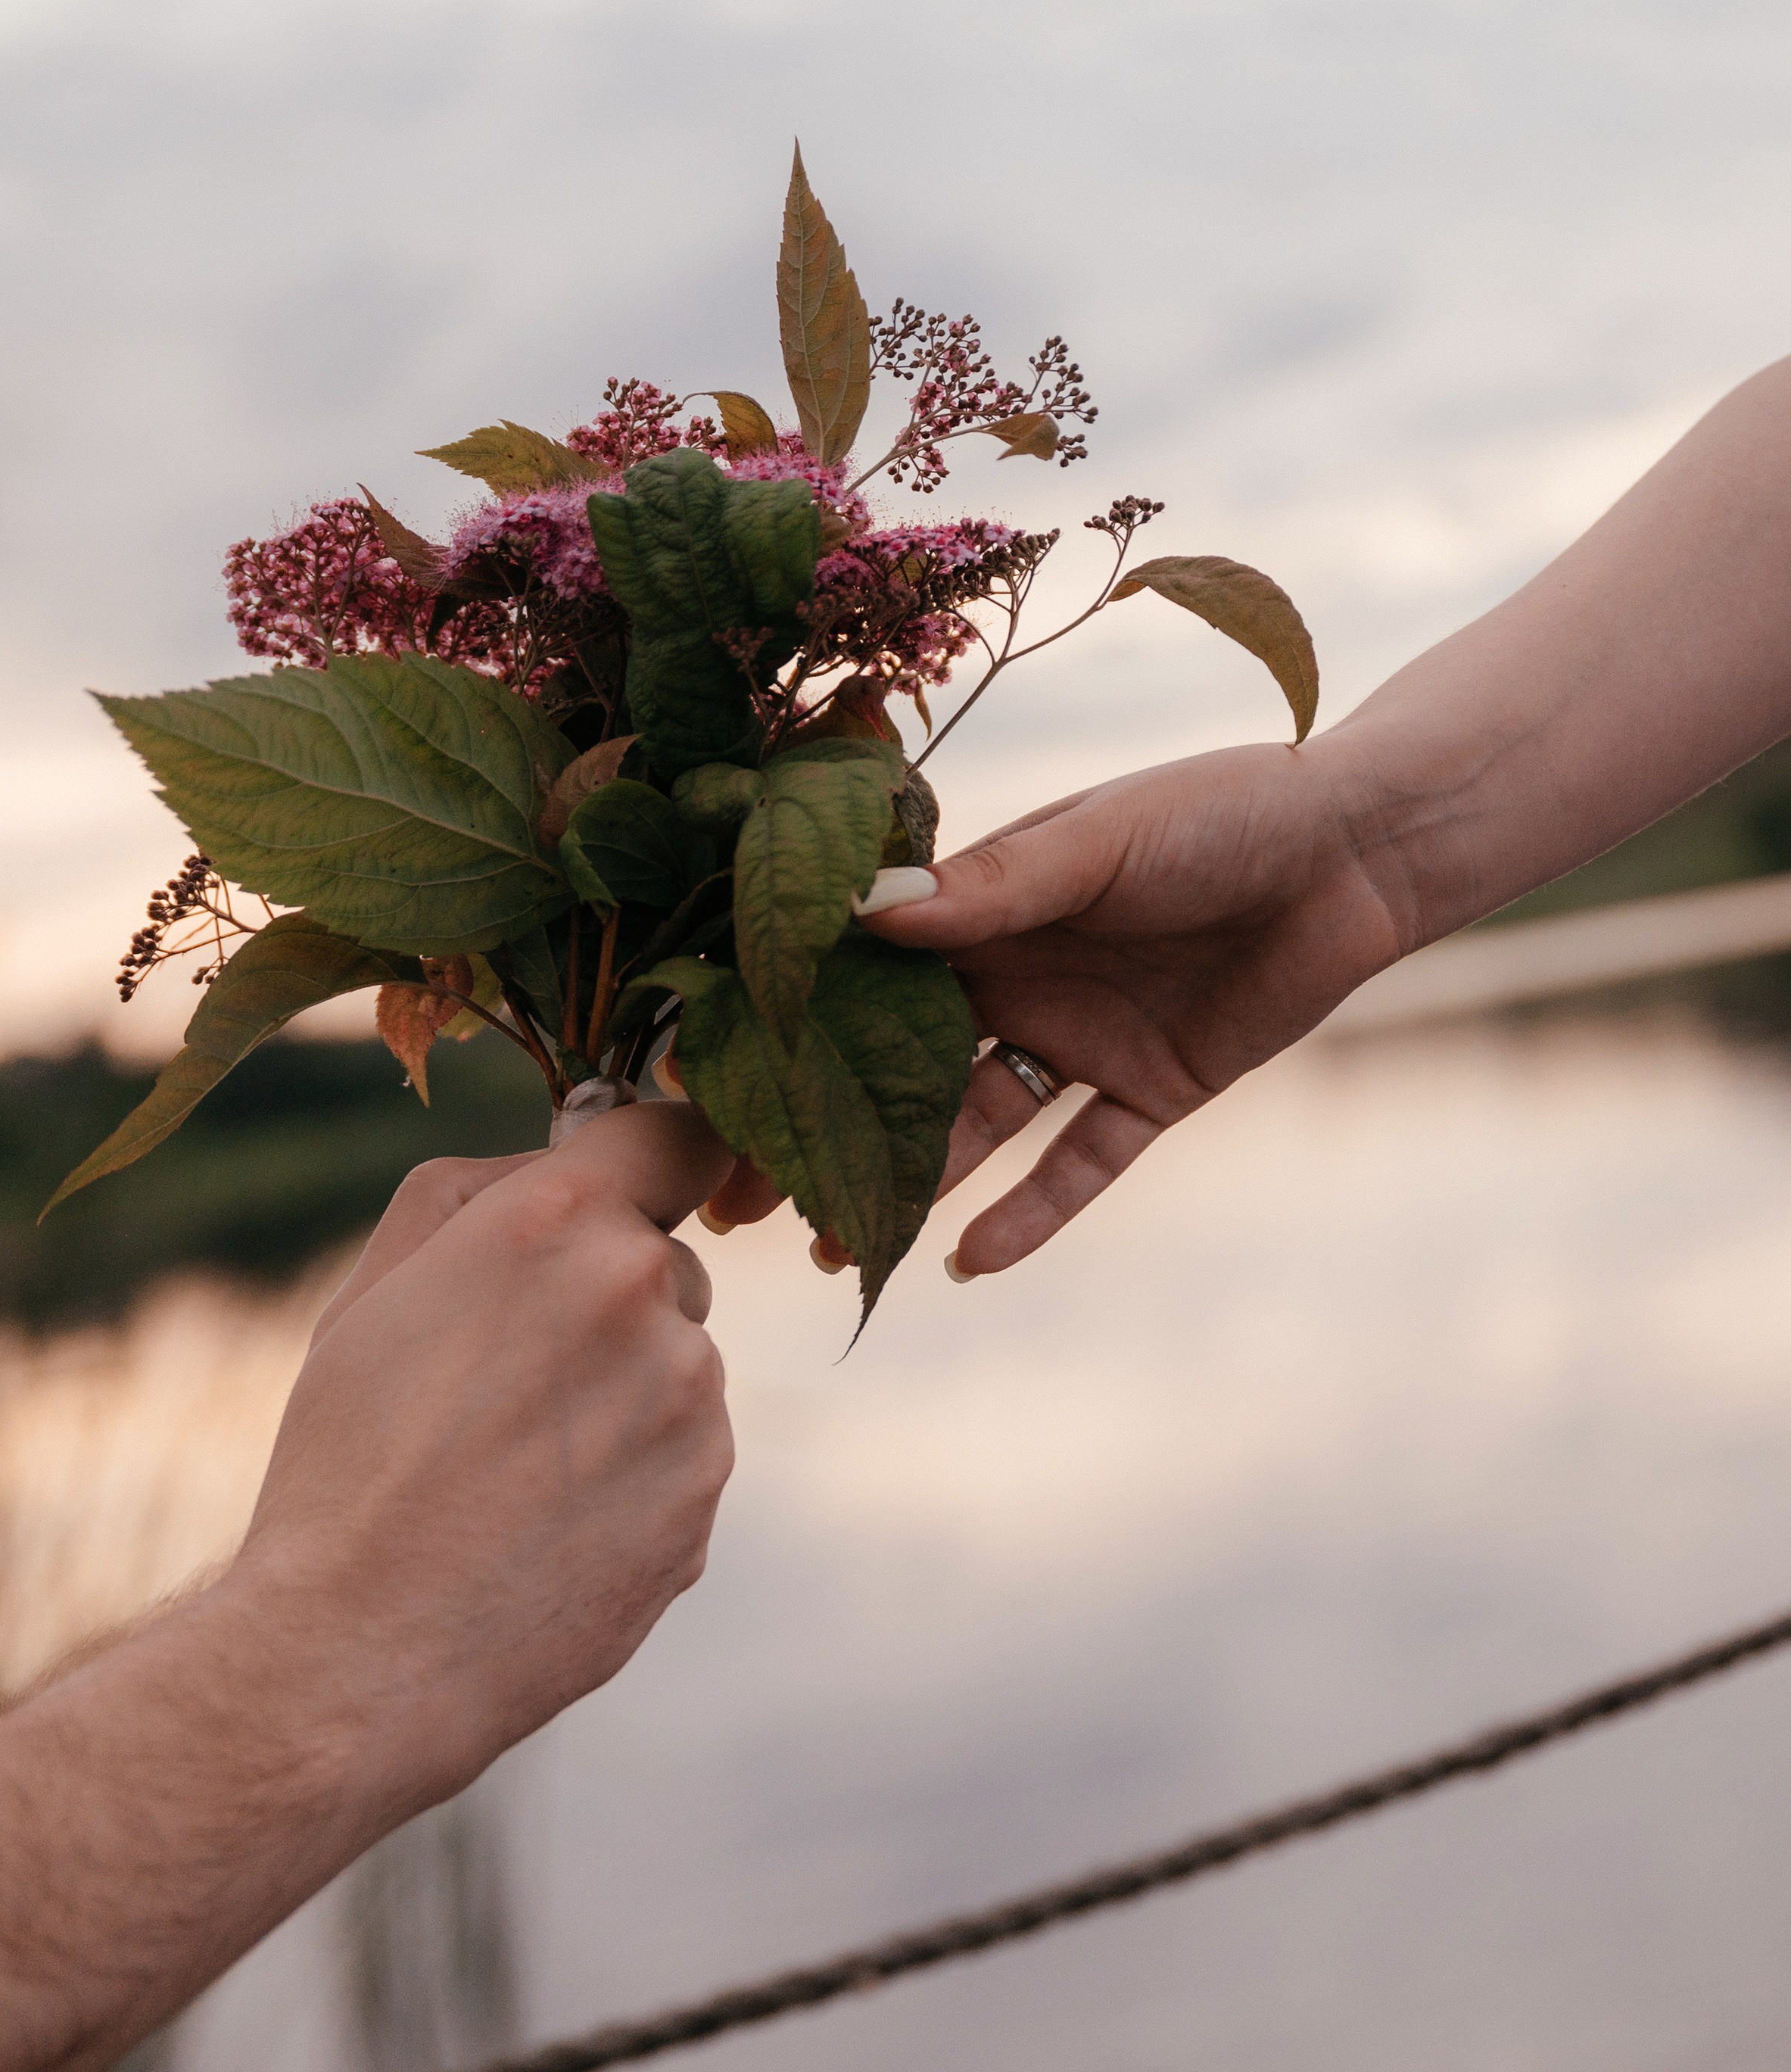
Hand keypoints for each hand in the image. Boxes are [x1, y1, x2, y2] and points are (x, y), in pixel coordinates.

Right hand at [238, 1100, 737, 1815]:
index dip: (657, 1158)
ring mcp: (691, 1406)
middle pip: (664, 1264)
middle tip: (500, 1382)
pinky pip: (680, 1462)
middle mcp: (644, 1295)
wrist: (356, 1651)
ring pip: (677, 1369)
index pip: (676, 1136)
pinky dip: (630, 1483)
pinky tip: (543, 1529)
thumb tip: (567, 1155)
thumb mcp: (374, 1287)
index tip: (639, 1181)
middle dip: (604, 1301)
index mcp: (559, 1221)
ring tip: (509, 1473)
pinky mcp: (705, 1502)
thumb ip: (482, 1189)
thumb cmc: (347, 1461)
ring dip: (619, 1398)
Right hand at [701, 735, 1403, 1275]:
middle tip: (742, 1206)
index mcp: (988, 910)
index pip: (867, 980)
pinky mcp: (1152, 1090)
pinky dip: (1030, 1215)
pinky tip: (966, 1263)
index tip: (711, 1087)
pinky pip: (1081, 1165)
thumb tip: (864, 914)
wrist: (1360, 846)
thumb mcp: (1103, 842)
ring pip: (976, 1129)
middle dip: (826, 1132)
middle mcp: (1020, 978)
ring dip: (912, 1186)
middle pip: (901, 1068)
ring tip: (836, 1247)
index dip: (794, 1032)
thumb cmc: (1227, 808)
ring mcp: (1082, 1039)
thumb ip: (993, 892)